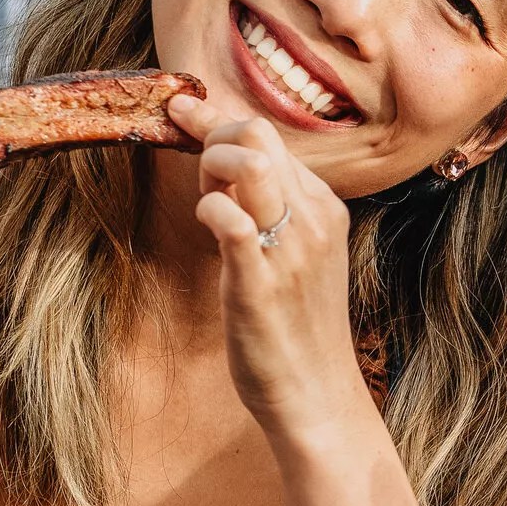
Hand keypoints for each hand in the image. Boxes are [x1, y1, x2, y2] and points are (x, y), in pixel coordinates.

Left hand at [171, 94, 366, 437]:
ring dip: (209, 166)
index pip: (271, 137)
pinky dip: (209, 208)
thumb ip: (275, 211)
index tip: (182, 109)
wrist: (317, 397)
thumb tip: (233, 171)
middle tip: (198, 177)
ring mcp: (291, 251)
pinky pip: (232, 221)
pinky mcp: (260, 284)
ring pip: (249, 164)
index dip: (218, 120)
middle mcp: (314, 220)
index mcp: (324, 208)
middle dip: (212, 138)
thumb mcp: (298, 256)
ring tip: (205, 202)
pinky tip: (207, 225)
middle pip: (259, 136)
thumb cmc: (298, 329)